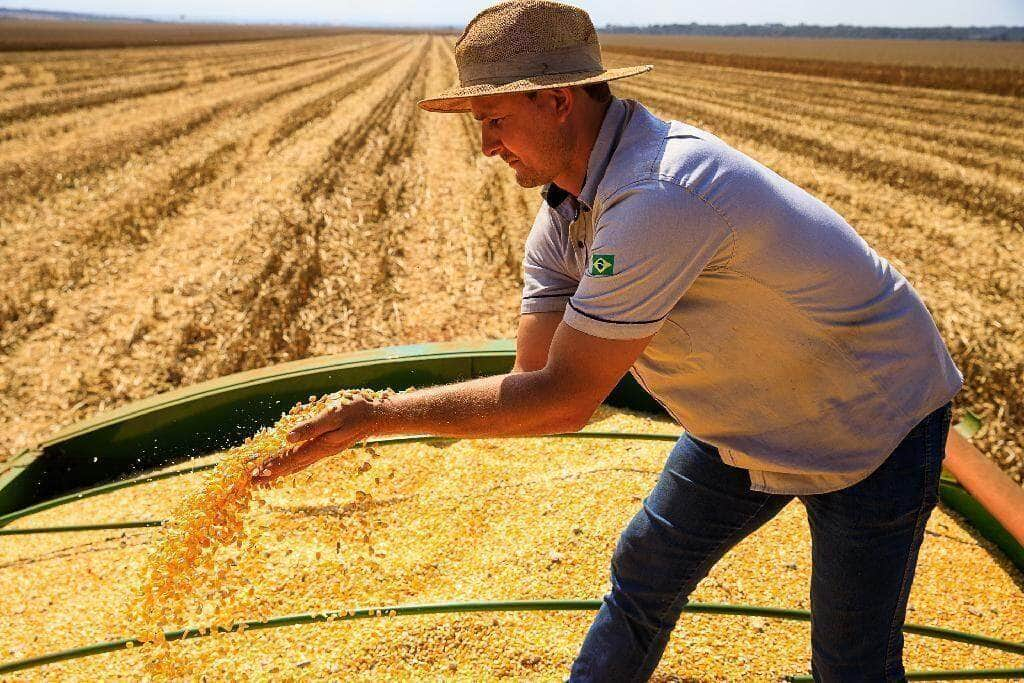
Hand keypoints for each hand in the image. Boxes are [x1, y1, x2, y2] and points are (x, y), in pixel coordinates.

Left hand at [252, 397, 377, 486]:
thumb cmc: (356, 410)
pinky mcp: (328, 446)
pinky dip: (293, 465)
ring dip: (280, 471)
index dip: (270, 466)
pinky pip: (306, 460)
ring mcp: (325, 450)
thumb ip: (311, 426)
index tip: (253, 475)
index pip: (289, 458)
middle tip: (250, 482)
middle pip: (291, 465)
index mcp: (319, 444)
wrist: (379, 416)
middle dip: (270, 473)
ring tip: (264, 478)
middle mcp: (320, 451)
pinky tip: (289, 468)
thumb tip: (288, 437)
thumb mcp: (333, 414)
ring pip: (298, 464)